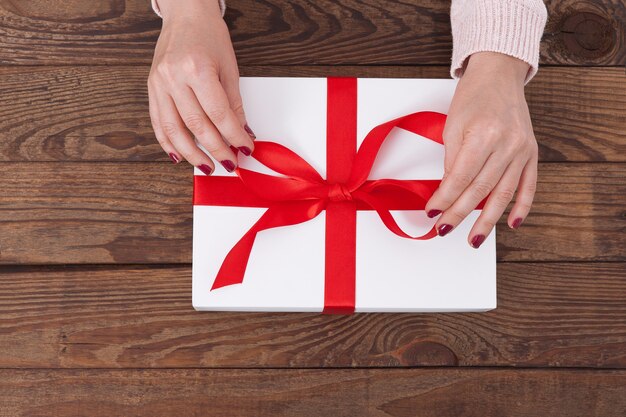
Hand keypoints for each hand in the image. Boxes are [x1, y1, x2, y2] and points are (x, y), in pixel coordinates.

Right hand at [148, 0, 254, 174]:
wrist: (185, 14)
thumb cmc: (209, 36)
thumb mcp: (229, 67)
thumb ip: (234, 103)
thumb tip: (242, 132)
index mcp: (198, 69)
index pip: (219, 115)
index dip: (234, 137)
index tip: (245, 149)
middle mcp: (175, 77)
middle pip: (197, 126)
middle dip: (216, 149)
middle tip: (229, 163)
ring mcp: (159, 83)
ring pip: (174, 129)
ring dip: (192, 153)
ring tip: (206, 166)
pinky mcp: (151, 87)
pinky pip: (157, 122)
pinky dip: (168, 142)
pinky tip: (179, 155)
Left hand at [425, 52, 537, 247]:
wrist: (499, 76)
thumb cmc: (472, 98)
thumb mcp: (452, 126)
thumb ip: (452, 161)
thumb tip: (448, 193)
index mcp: (483, 135)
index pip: (460, 178)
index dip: (444, 199)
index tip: (432, 213)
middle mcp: (507, 144)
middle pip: (480, 190)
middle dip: (459, 213)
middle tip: (445, 229)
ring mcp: (522, 150)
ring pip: (504, 194)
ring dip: (488, 220)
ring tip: (475, 240)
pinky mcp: (532, 152)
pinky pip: (529, 185)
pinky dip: (522, 207)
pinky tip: (513, 225)